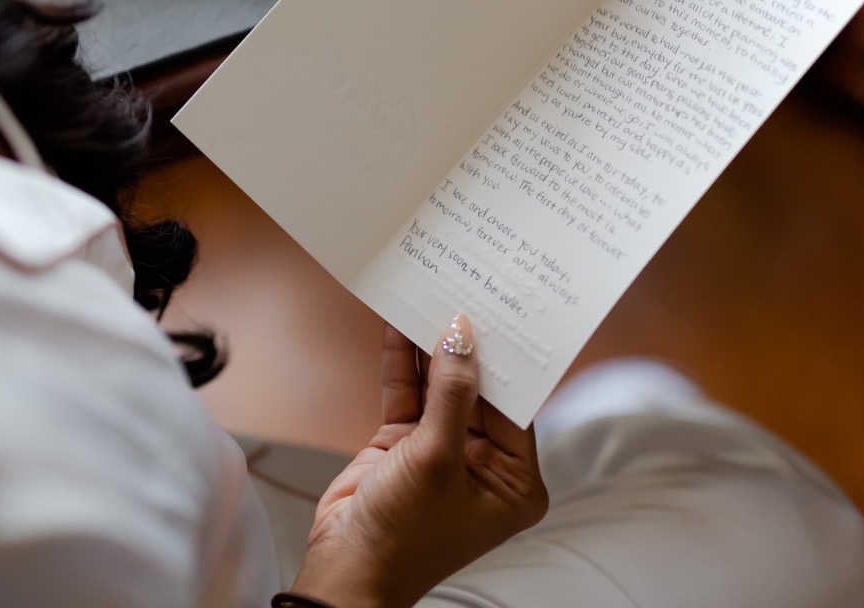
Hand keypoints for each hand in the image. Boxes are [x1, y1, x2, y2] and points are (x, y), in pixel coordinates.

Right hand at [288, 317, 547, 607]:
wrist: (347, 566)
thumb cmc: (404, 534)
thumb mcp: (437, 459)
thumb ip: (451, 395)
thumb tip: (462, 337)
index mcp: (514, 482)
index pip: (516, 407)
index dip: (504, 362)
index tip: (496, 315)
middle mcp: (483, 464)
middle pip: (478, 391)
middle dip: (465, 348)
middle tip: (461, 296)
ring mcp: (442, 451)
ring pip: (440, 387)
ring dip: (430, 348)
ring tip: (428, 297)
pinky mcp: (404, 443)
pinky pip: (409, 393)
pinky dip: (402, 362)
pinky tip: (397, 325)